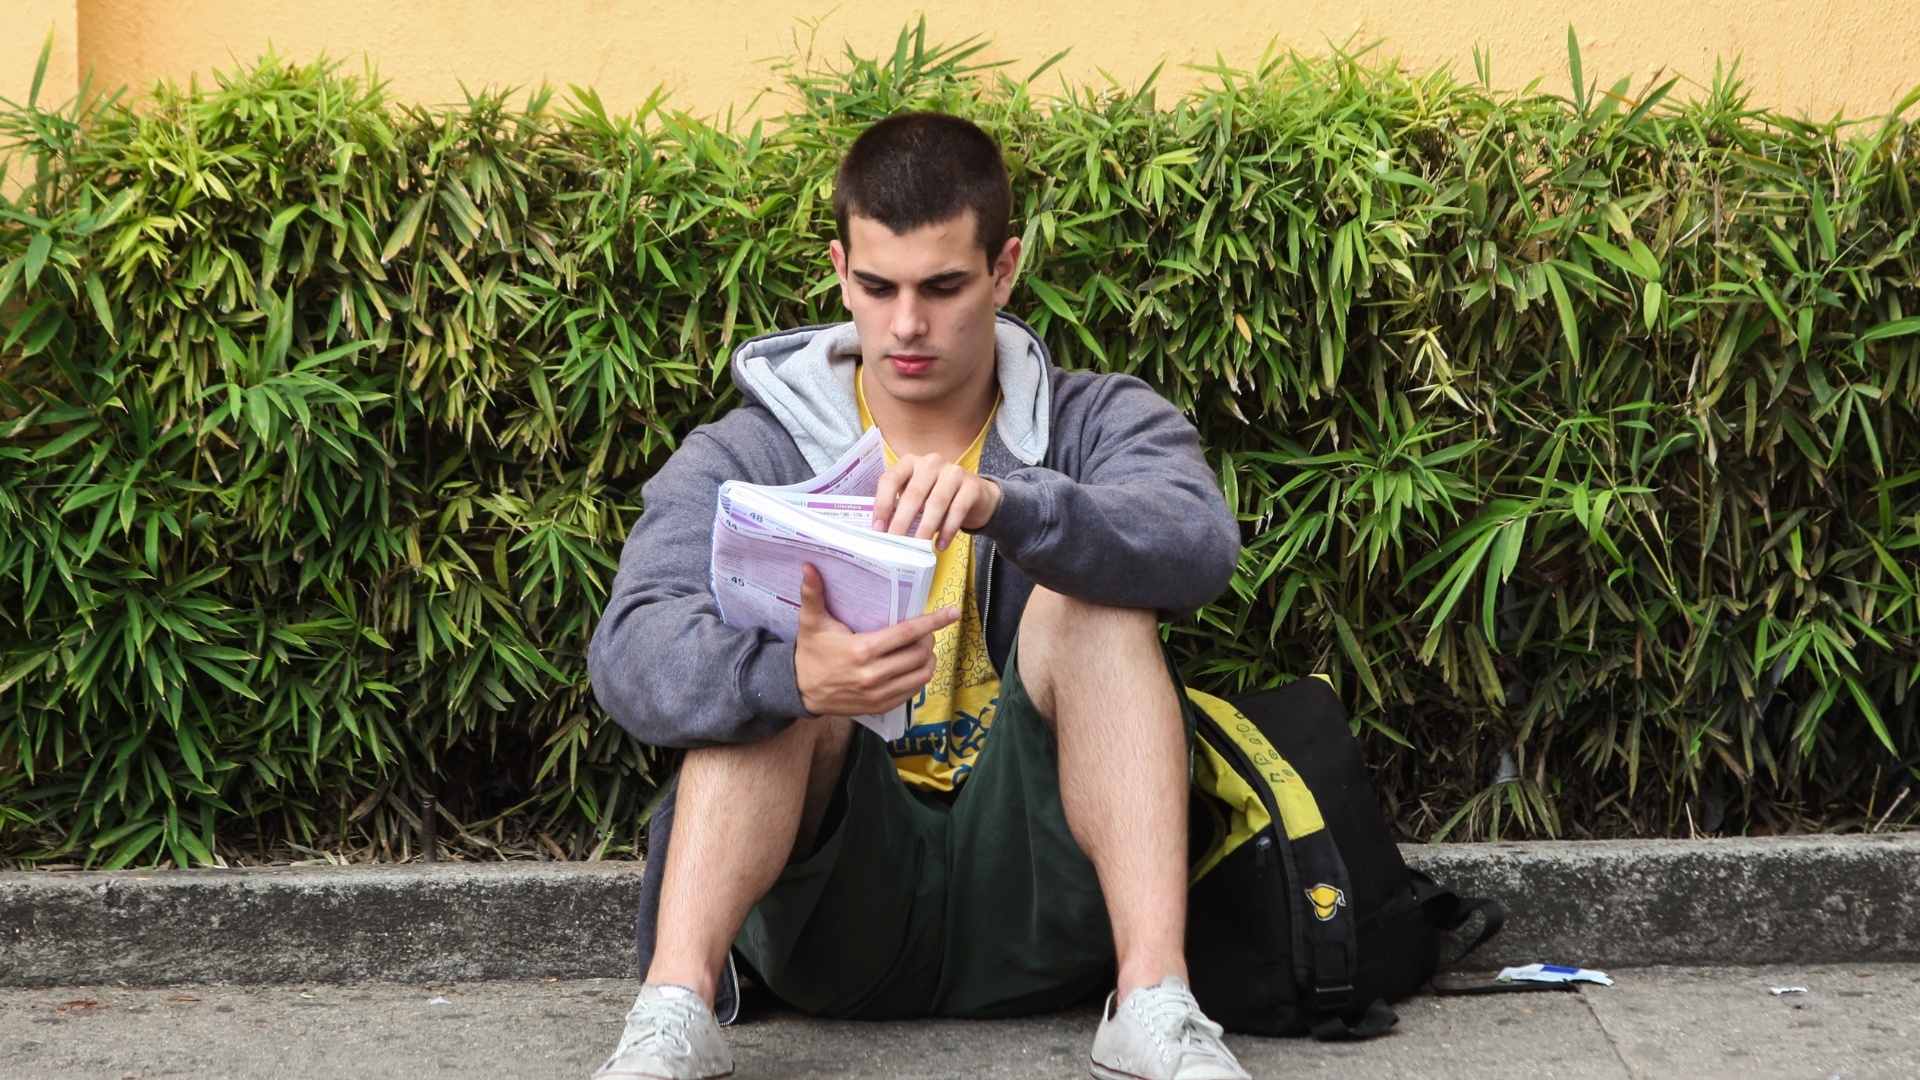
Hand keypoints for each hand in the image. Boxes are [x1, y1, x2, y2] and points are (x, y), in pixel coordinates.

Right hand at [794, 564, 958, 716]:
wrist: (800, 690)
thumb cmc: (811, 652)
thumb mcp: (810, 622)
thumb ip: (813, 594)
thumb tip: (809, 566)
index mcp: (861, 650)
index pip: (907, 633)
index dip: (933, 621)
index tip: (952, 612)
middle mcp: (873, 674)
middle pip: (920, 653)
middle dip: (929, 639)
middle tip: (925, 630)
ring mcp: (879, 693)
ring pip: (922, 674)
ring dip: (928, 659)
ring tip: (921, 647)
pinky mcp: (881, 706)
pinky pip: (913, 691)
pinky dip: (918, 677)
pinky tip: (912, 666)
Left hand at [872, 452, 1001, 549]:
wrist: (976, 495)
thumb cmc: (937, 496)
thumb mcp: (917, 496)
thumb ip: (901, 506)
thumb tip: (884, 532)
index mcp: (910, 463)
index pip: (891, 479)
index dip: (882, 503)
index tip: (878, 528)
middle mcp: (931, 462)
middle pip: (913, 493)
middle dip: (902, 520)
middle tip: (896, 542)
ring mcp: (953, 472)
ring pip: (936, 502)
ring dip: (926, 527)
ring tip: (919, 546)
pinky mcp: (971, 486)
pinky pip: (958, 509)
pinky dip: (948, 530)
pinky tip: (941, 545)